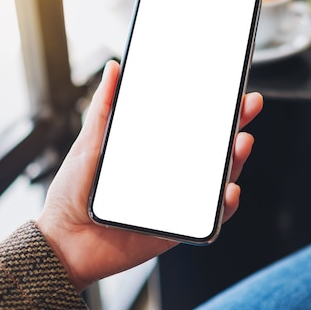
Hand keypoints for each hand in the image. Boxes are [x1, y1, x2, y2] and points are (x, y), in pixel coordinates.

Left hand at [36, 60, 262, 291]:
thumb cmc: (73, 193)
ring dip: (236, 162)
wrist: (62, 240)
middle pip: (213, 150)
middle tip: (248, 106)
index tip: (230, 88)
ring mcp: (178, 200)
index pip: (193, 126)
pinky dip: (224, 206)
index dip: (215, 108)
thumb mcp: (89, 142)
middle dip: (236, 126)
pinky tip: (228, 190)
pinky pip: (210, 219)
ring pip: (218, 180)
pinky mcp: (178, 229)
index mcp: (155, 153)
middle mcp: (171, 174)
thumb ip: (104, 107)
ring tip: (240, 143)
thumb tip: (115, 69)